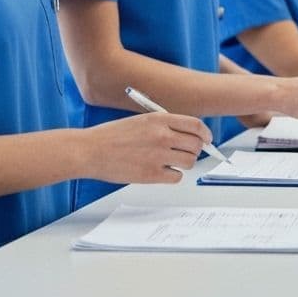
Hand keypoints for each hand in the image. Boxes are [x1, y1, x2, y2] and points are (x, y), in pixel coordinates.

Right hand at [83, 112, 210, 183]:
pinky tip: (161, 171)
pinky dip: (173, 176)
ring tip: (170, 162)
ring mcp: (158, 156)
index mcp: (159, 119)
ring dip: (184, 163)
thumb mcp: (141, 121)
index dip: (205, 134)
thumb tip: (187, 135)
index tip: (207, 139)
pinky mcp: (152, 175)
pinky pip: (177, 177)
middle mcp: (162, 136)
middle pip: (196, 145)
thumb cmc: (111, 136)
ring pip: (189, 162)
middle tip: (187, 153)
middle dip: (195, 150)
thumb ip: (164, 126)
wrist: (90, 151)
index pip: (196, 125)